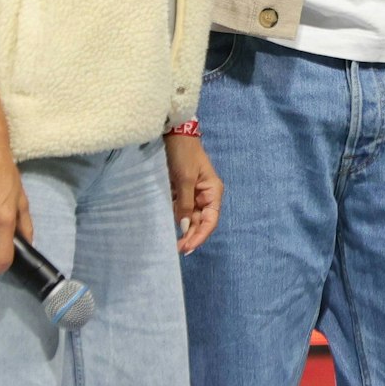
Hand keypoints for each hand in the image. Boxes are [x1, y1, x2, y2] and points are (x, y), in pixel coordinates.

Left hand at [164, 133, 223, 253]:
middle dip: (192, 236)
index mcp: (213, 191)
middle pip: (202, 222)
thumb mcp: (184, 179)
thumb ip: (185, 205)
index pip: (211, 220)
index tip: (187, 247)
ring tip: (174, 244)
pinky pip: (184, 211)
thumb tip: (186, 227)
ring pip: (193, 219)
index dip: (201, 236)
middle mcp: (207, 195)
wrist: (175, 135)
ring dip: (185, 231)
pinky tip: (172, 231)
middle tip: (177, 249)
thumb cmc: (183, 155)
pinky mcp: (184, 192)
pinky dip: (179, 221)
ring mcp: (195, 194)